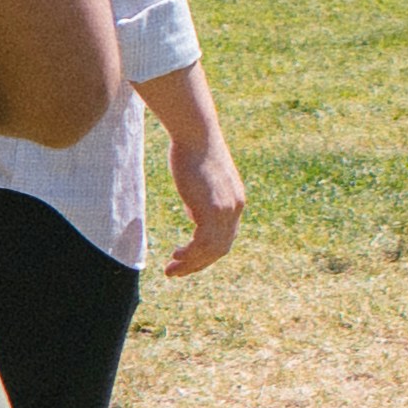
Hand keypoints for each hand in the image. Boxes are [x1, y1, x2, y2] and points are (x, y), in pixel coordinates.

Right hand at [160, 120, 248, 275]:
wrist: (196, 135)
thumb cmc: (193, 152)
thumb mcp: (201, 182)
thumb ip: (201, 200)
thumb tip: (194, 215)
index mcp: (235, 202)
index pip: (225, 237)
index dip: (207, 253)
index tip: (188, 260)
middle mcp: (236, 208)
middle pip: (221, 248)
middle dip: (198, 264)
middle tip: (177, 272)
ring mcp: (227, 210)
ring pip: (212, 250)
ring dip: (191, 264)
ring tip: (171, 269)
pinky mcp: (213, 209)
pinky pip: (204, 243)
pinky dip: (191, 254)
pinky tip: (176, 255)